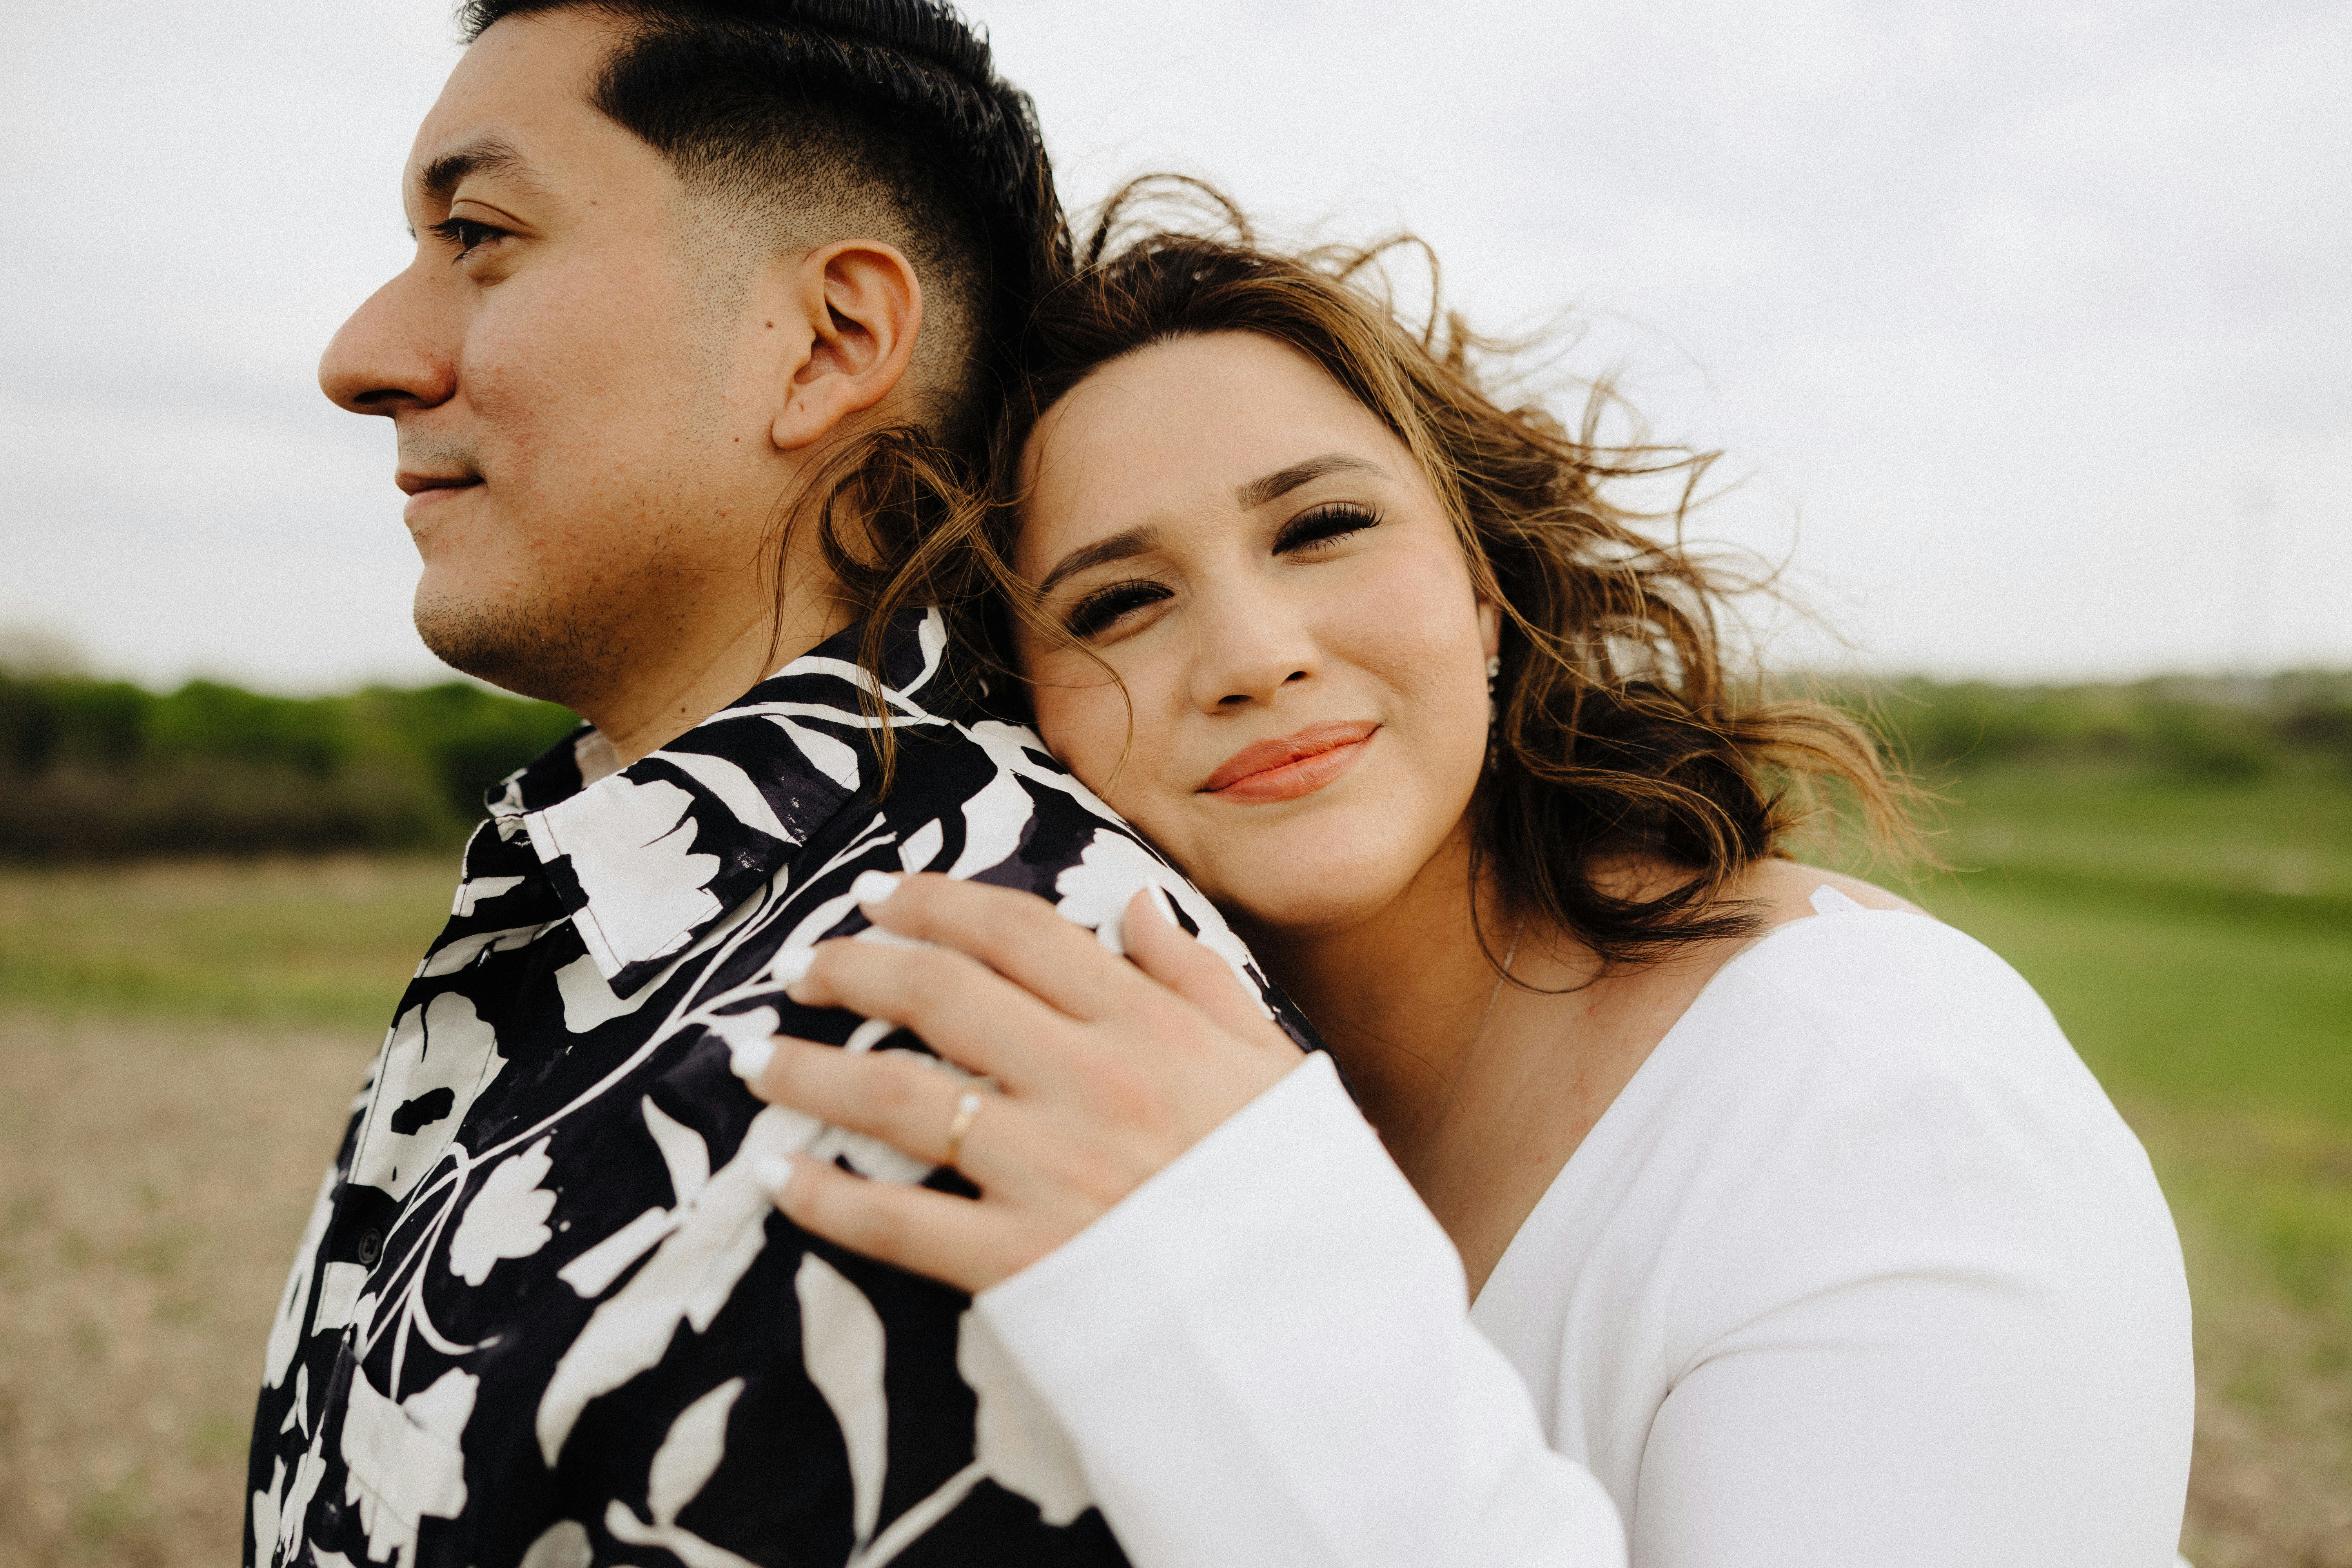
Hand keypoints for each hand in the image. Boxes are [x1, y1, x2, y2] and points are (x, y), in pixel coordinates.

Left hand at [742, 873, 1303, 1292]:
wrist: (1318, 1322)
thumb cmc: (1294, 1188)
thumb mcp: (1270, 1062)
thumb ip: (1198, 978)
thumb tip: (1136, 906)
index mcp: (1148, 1026)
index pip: (1016, 933)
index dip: (931, 903)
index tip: (874, 896)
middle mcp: (1089, 1083)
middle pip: (940, 995)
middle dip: (854, 968)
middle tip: (805, 967)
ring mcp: (1050, 1173)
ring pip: (898, 1097)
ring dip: (811, 1070)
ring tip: (753, 1058)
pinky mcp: (1022, 1263)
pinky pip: (899, 1222)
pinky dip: (827, 1197)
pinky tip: (779, 1178)